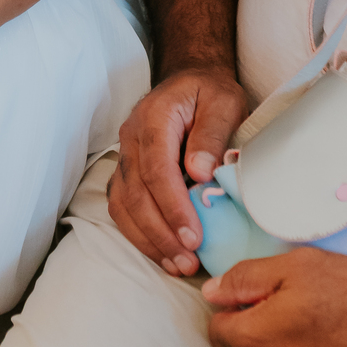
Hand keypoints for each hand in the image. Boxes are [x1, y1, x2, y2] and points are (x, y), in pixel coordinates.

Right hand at [107, 66, 247, 276]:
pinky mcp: (126, 171)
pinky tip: (163, 252)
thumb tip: (200, 173)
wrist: (190, 81)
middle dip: (161, 233)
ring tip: (178, 265)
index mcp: (154, 118)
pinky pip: (122, 206)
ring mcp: (125, 156)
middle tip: (189, 261)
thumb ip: (212, 134)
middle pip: (135, 193)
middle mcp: (131, 138)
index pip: (157, 169)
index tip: (194, 237)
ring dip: (148, 239)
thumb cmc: (210, 92)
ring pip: (123, 204)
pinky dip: (139, 233)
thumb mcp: (224, 102)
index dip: (173, 207)